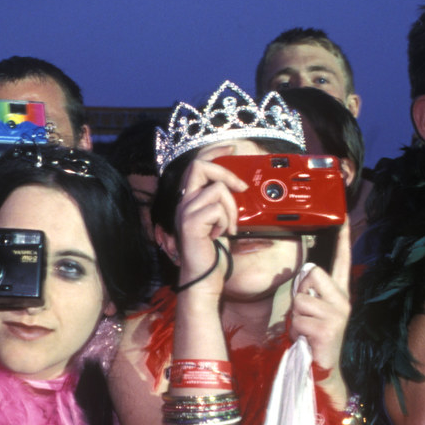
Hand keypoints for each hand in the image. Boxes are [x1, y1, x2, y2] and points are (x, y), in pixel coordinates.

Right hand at [172, 148, 245, 294]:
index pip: (196, 163)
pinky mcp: (192, 223)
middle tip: (240, 188)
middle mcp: (183, 201)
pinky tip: (222, 234)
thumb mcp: (220, 219)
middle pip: (200, 166)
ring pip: (217, 189)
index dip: (213, 150)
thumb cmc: (213, 251)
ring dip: (232, 209)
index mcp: (189, 198)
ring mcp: (185, 211)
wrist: (204, 276)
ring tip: (229, 226)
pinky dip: (227, 221)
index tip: (231, 148)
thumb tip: (238, 185)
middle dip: (225, 172)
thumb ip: (222, 201)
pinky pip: (217, 208)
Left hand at [289, 219, 351, 379]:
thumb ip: (311, 291)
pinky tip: (306, 339)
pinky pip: (297, 319)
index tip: (343, 219)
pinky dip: (295, 330)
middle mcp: (343, 300)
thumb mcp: (313, 310)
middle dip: (300, 292)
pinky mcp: (328, 328)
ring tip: (305, 329)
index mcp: (340, 293)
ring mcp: (338, 314)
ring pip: (300, 299)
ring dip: (295, 316)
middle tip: (305, 314)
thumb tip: (305, 274)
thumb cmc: (313, 338)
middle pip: (312, 273)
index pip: (342, 261)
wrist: (323, 370)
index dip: (343, 240)